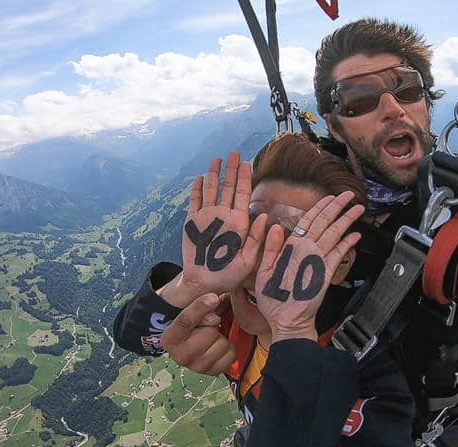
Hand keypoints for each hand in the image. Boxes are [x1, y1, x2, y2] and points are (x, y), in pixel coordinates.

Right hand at [160, 293, 235, 375]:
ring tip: (213, 335)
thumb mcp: (190, 307)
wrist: (193, 339)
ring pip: (222, 344)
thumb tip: (214, 318)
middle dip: (213, 324)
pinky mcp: (212, 372)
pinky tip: (219, 344)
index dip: (200, 307)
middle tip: (209, 323)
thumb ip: (199, 306)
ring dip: (222, 336)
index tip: (213, 297)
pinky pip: (231, 355)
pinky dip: (230, 347)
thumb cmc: (193, 320)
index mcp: (169, 338)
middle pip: (210, 333)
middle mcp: (180, 356)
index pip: (185, 321)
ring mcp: (196, 367)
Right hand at [179, 151, 266, 296]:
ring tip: (217, 159)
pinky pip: (195, 201)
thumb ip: (255, 240)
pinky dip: (197, 189)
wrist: (204, 283)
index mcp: (239, 223)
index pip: (242, 195)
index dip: (244, 179)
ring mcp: (207, 218)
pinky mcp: (192, 222)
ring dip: (214, 174)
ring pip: (212, 190)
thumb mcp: (247, 261)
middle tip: (234, 152)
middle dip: (231, 170)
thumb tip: (264, 217)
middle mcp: (224, 217)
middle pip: (228, 187)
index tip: (247, 163)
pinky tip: (200, 177)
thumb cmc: (229, 276)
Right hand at [254, 192, 363, 342]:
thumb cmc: (274, 299)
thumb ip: (270, 248)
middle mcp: (307, 250)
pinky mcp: (328, 274)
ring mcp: (319, 261)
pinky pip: (340, 254)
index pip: (308, 220)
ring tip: (357, 209)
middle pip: (325, 223)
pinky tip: (356, 235)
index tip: (330, 196)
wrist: (289, 321)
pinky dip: (349, 243)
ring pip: (336, 235)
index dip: (321, 207)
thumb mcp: (263, 271)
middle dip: (338, 207)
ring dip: (347, 220)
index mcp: (291, 247)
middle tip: (349, 194)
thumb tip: (276, 227)